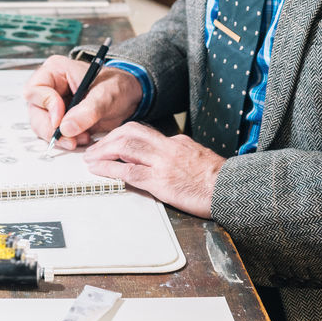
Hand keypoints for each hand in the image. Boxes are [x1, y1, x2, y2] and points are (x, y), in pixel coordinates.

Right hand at [23, 55, 141, 147]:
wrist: (128, 97)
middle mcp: (49, 87)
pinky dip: (66, 140)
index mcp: (55, 71)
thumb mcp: (106, 95)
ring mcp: (52, 105)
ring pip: (42, 126)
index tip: (61, 120)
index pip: (35, 90)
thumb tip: (66, 128)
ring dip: (60, 137)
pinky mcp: (59, 120)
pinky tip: (82, 138)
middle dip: (52, 129)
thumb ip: (87, 111)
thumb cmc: (116, 86)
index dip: (46, 106)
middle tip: (70, 139)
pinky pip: (53, 134)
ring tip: (82, 137)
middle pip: (35, 112)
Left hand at [83, 122, 225, 217]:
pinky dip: (110, 169)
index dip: (119, 135)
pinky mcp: (161, 181)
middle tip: (93, 149)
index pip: (141, 131)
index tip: (107, 141)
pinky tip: (99, 170)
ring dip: (103, 152)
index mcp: (175, 141)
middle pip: (129, 133)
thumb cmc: (217, 180)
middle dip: (107, 140)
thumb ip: (176, 154)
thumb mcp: (195, 157)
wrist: (231, 189)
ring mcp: (163, 163)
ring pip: (125, 147)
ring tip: (90, 159)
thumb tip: (159, 157)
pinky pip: (129, 171)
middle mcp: (167, 147)